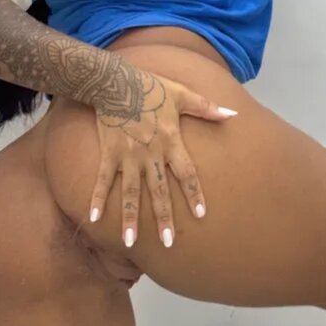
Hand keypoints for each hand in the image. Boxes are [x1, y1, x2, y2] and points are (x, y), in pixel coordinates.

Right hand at [88, 65, 237, 248]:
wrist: (116, 81)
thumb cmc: (152, 87)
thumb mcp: (183, 94)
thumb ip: (207, 108)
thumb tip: (233, 114)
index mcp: (171, 142)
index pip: (187, 173)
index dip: (194, 194)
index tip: (201, 214)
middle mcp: (150, 154)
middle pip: (159, 191)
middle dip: (164, 217)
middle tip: (169, 243)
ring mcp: (128, 156)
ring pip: (130, 193)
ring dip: (130, 219)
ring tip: (130, 243)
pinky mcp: (109, 154)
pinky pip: (102, 181)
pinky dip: (96, 200)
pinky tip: (93, 220)